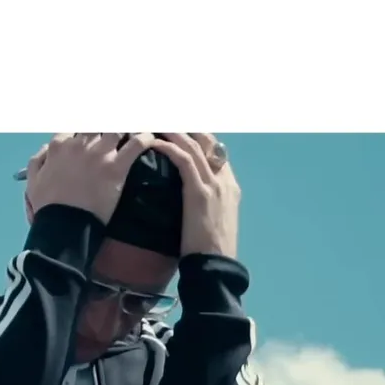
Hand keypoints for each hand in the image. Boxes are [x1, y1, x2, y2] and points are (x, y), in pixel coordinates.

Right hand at [24, 133, 154, 224]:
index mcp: (59, 146)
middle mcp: (79, 145)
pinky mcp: (116, 168)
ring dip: (126, 129)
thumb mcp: (33, 181)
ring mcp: (99, 155)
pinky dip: (145, 138)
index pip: (75, 126)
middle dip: (105, 125)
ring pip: (118, 128)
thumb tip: (47, 147)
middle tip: (115, 131)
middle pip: (97, 123)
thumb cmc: (47, 206)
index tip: (92, 133)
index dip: (84, 129)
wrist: (64, 226)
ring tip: (133, 131)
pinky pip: (137, 144)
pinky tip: (149, 138)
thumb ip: (38, 160)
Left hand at [149, 133, 241, 257]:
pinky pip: (184, 161)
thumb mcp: (212, 218)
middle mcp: (225, 179)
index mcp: (229, 184)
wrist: (216, 266)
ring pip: (194, 145)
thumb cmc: (209, 248)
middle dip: (186, 126)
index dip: (197, 134)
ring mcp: (215, 184)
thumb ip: (204, 199)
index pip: (214, 149)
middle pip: (207, 140)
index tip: (178, 126)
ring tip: (157, 122)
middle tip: (165, 119)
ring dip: (174, 130)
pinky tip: (155, 142)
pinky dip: (169, 147)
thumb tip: (187, 191)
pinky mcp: (200, 192)